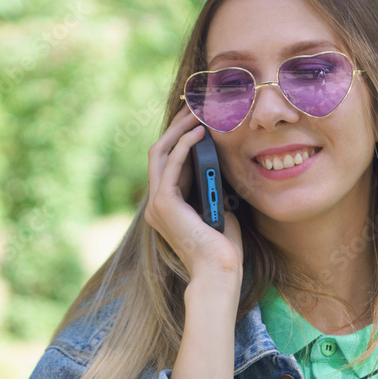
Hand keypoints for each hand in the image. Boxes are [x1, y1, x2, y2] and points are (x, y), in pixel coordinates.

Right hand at [144, 106, 242, 284]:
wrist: (218, 272)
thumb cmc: (222, 249)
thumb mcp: (218, 210)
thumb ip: (212, 191)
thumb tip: (220, 168)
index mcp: (166, 206)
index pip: (167, 162)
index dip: (179, 137)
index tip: (197, 118)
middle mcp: (155, 203)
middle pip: (159, 152)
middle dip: (175, 126)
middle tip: (194, 106)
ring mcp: (156, 203)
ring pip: (161, 152)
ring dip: (178, 129)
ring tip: (197, 112)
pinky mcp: (164, 203)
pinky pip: (171, 164)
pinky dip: (184, 144)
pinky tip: (199, 132)